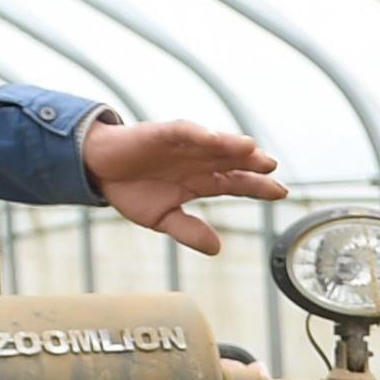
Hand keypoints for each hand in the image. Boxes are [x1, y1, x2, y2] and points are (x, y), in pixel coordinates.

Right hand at [80, 116, 287, 252]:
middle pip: (232, 161)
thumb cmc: (133, 190)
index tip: (280, 193)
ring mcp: (182, 146)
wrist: (99, 171)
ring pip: (213, 144)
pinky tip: (212, 138)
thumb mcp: (163, 219)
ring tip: (251, 149)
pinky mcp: (161, 134)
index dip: (258, 187)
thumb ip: (189, 231)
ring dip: (231, 145)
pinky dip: (197, 133)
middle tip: (271, 169)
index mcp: (202, 181)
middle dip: (252, 164)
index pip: (237, 183)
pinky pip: (183, 131)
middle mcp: (198, 161)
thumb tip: (216, 249)